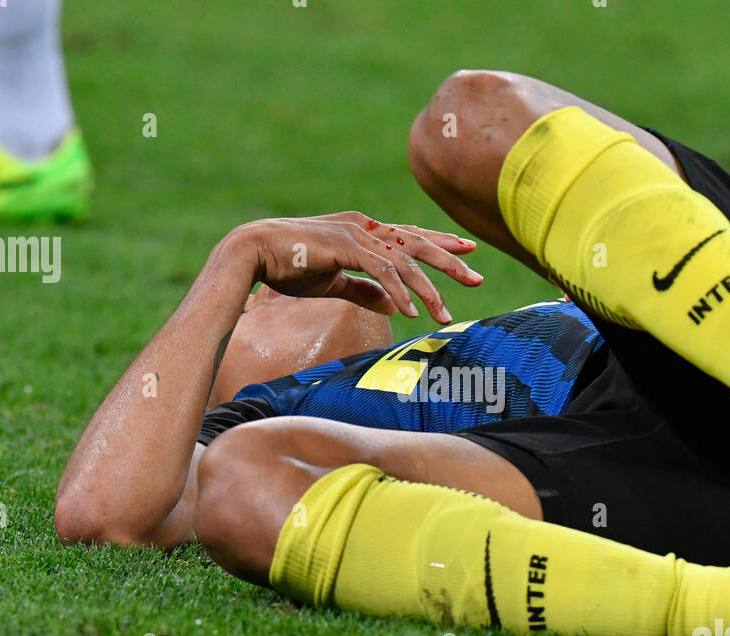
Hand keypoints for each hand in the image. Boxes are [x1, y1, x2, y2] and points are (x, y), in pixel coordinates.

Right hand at [233, 211, 481, 324]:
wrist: (252, 252)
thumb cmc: (288, 265)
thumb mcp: (334, 282)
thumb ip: (363, 291)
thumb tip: (393, 305)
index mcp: (363, 231)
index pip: (410, 236)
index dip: (440, 244)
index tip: (468, 251)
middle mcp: (365, 227)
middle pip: (417, 243)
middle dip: (449, 261)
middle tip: (477, 278)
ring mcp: (356, 235)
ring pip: (405, 260)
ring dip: (428, 288)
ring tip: (444, 313)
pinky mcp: (345, 248)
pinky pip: (382, 271)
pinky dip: (400, 291)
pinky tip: (412, 311)